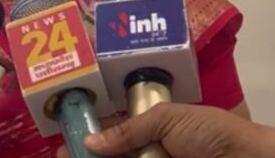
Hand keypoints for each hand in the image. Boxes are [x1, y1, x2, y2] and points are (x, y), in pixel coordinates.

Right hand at [57, 102, 274, 157]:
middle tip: (64, 156)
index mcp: (154, 129)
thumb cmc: (210, 132)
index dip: (92, 135)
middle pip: (114, 153)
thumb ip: (128, 130)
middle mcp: (152, 150)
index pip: (116, 132)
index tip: (67, 141)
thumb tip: (91, 141)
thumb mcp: (167, 120)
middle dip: (89, 154)